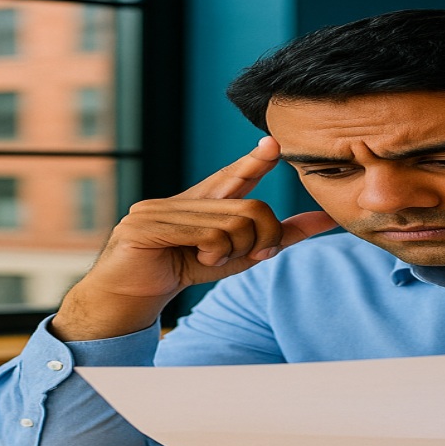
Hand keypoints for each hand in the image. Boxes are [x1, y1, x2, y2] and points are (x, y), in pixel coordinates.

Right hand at [53, 137, 337, 339]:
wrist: (126, 300)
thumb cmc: (179, 273)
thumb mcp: (233, 256)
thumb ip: (272, 237)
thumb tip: (318, 221)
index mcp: (197, 203)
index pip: (232, 176)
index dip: (255, 161)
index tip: (275, 145)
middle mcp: (178, 199)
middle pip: (250, 209)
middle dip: (262, 239)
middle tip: (251, 256)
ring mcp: (159, 209)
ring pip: (232, 224)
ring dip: (232, 252)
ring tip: (209, 260)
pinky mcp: (147, 225)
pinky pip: (208, 236)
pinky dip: (213, 255)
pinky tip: (196, 261)